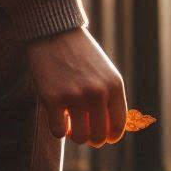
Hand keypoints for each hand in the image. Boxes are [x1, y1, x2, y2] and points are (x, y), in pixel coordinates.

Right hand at [26, 28, 126, 146]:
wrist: (53, 31)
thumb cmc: (80, 55)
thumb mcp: (106, 73)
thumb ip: (111, 99)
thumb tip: (111, 133)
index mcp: (114, 87)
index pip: (117, 127)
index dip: (110, 137)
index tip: (103, 137)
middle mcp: (97, 93)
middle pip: (98, 137)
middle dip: (92, 139)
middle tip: (83, 131)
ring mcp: (75, 96)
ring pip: (79, 138)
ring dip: (74, 136)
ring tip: (70, 124)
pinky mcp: (52, 97)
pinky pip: (58, 132)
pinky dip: (58, 130)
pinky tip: (57, 118)